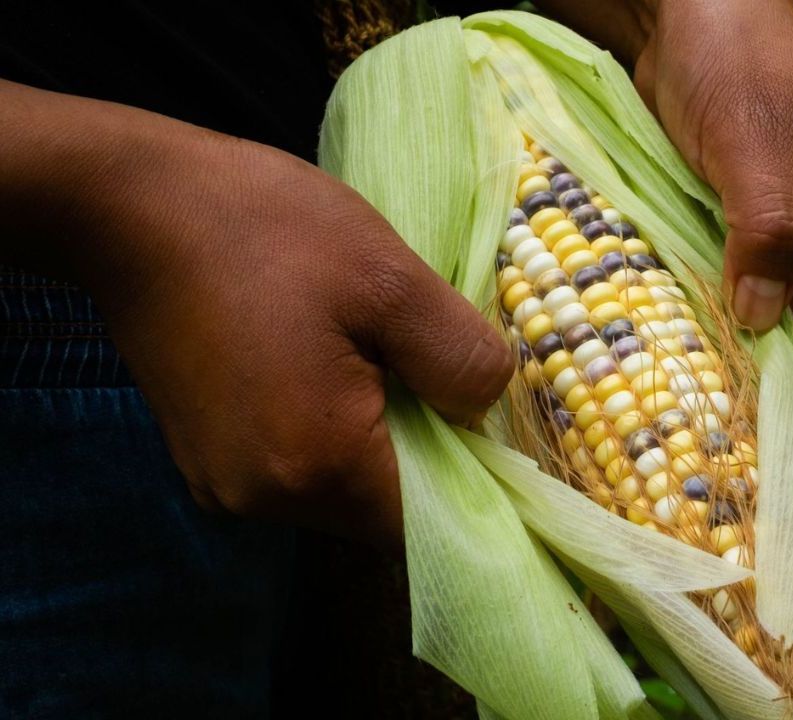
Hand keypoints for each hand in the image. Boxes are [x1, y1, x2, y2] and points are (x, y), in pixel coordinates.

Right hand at [0, 80, 512, 549]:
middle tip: (434, 369)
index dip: (476, 476)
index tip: (487, 417)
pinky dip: (333, 433)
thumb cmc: (263, 228)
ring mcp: (226, 485)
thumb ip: (459, 357)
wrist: (129, 205)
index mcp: (316, 464)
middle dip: (428, 452)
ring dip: (379, 441)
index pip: (432, 519)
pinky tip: (332, 365)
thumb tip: (488, 409)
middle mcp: (266, 499)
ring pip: (342, 491)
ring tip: (379, 357)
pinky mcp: (207, 461)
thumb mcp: (389, 277)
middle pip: (385, 511)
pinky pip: (299, 469)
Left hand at [542, 0, 792, 391]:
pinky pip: (742, 281)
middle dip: (771, 365)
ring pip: (777, 307)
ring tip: (690, 388)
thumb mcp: (751, 138)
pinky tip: (678, 337)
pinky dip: (714, 310)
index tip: (760, 412)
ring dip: (737, 342)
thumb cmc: (733, 53)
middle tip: (713, 413)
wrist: (689, 6)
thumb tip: (761, 323)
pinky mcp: (752, 220)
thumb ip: (768, 229)